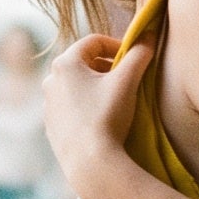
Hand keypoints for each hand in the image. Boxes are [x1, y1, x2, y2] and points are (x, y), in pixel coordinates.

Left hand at [42, 31, 155, 198]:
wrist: (90, 163)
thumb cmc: (107, 117)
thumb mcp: (127, 81)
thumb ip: (139, 54)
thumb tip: (149, 35)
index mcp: (65, 63)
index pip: (94, 42)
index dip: (118, 45)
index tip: (134, 57)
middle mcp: (51, 80)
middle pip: (83, 63)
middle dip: (107, 66)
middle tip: (128, 77)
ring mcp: (48, 105)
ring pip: (77, 85)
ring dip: (97, 86)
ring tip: (116, 99)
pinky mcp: (51, 126)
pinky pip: (71, 107)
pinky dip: (87, 105)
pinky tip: (103, 119)